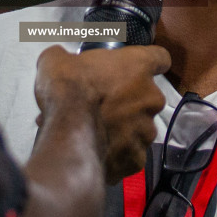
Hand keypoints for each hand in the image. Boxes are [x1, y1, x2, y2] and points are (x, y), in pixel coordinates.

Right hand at [34, 44, 170, 182]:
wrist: (68, 131)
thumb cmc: (69, 87)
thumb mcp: (56, 61)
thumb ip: (66, 58)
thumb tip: (58, 60)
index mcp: (138, 66)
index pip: (160, 58)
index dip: (150, 63)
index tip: (140, 69)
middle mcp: (151, 98)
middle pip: (147, 97)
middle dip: (128, 102)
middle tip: (101, 106)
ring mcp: (146, 131)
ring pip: (138, 129)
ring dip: (121, 129)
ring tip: (93, 133)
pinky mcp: (137, 159)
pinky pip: (128, 155)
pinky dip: (115, 154)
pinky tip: (95, 151)